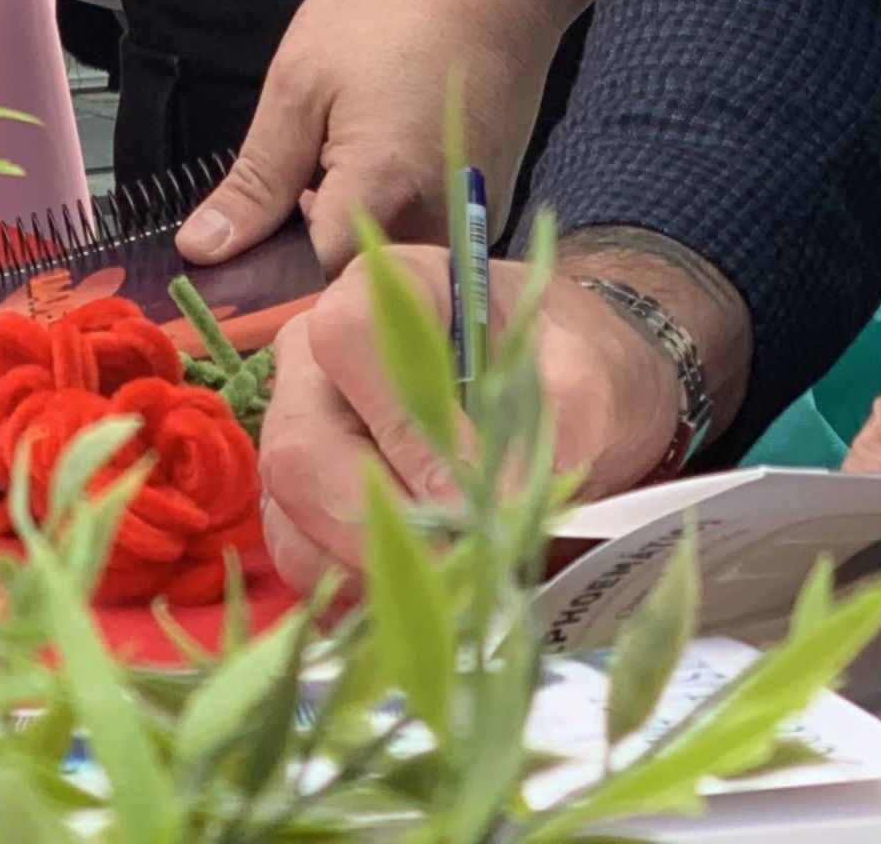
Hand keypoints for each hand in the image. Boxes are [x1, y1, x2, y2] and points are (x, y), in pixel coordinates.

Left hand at [178, 0, 571, 271]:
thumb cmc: (394, 8)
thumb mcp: (300, 83)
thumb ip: (255, 182)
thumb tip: (203, 251)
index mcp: (382, 196)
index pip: (308, 292)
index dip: (262, 287)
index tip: (228, 271)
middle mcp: (437, 230)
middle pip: (354, 295)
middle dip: (305, 272)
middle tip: (274, 212)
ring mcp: (470, 227)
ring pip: (389, 279)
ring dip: (346, 250)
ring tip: (324, 180)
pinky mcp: (486, 216)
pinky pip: (421, 252)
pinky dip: (385, 233)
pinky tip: (367, 179)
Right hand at [256, 249, 689, 586]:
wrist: (568, 402)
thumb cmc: (571, 366)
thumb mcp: (590, 369)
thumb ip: (560, 412)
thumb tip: (498, 496)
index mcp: (386, 289)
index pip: (350, 339)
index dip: (402, 425)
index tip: (473, 492)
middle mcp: (320, 355)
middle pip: (301, 444)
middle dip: (382, 520)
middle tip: (465, 561)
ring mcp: (301, 428)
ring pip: (290, 512)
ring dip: (369, 564)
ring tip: (456, 580)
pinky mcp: (304, 499)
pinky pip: (299, 557)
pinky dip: (356, 589)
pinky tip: (425, 591)